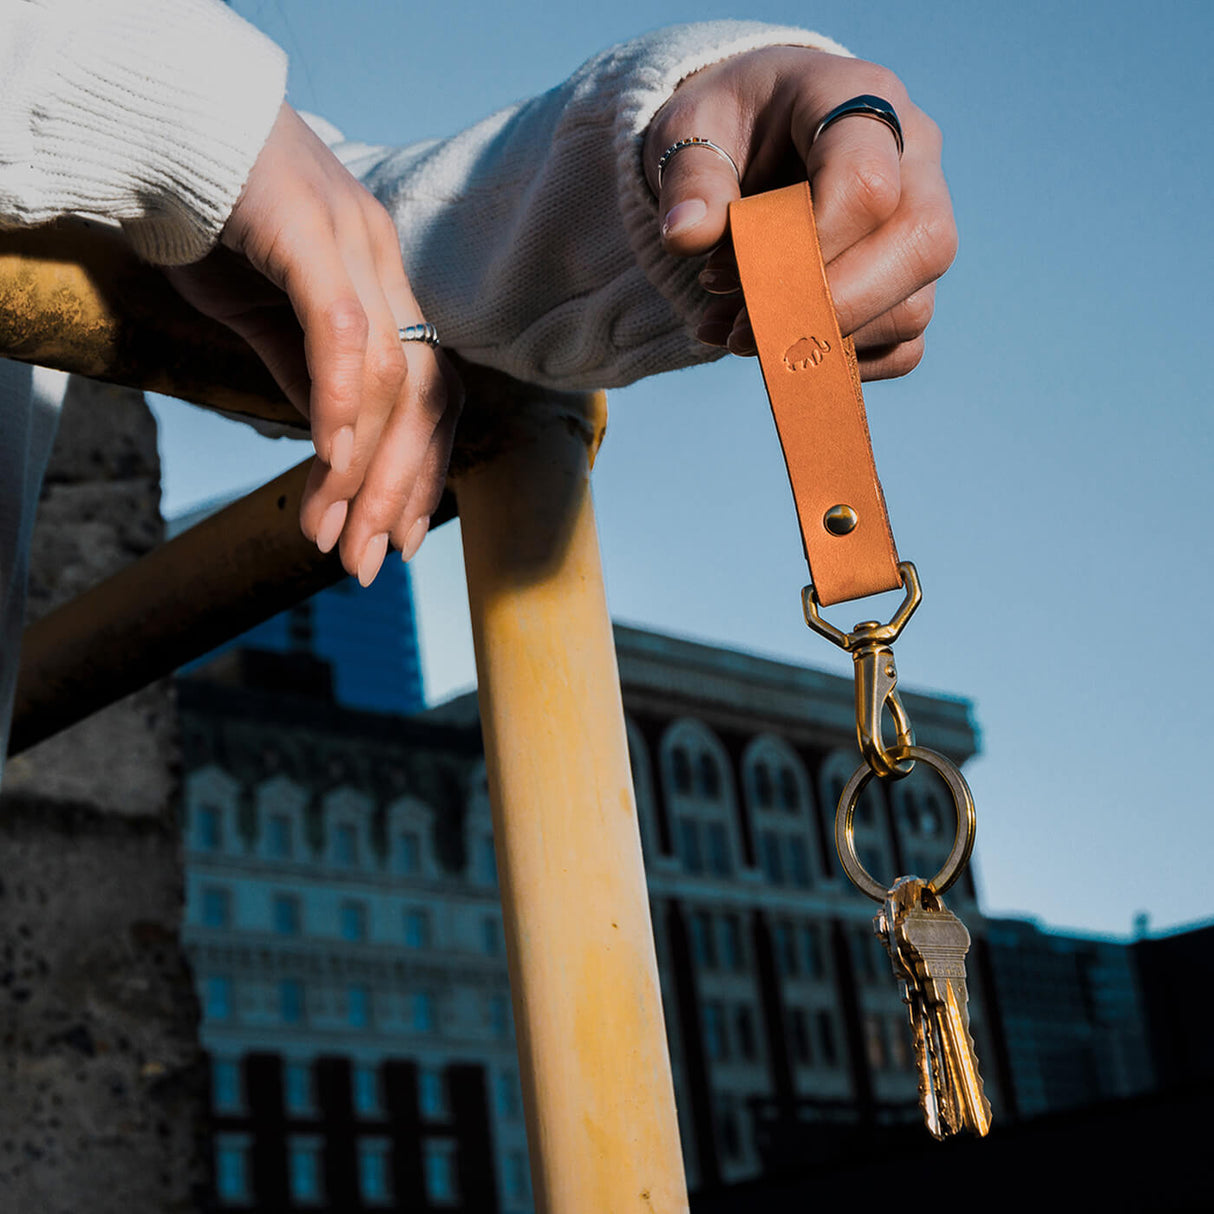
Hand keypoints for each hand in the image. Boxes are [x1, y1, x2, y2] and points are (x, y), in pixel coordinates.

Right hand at [166, 103, 460, 583]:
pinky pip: (340, 331)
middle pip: (422, 397)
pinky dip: (339, 402)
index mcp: (387, 284)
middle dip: (399, 491)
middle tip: (370, 564)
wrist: (159, 126)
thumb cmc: (215, 217)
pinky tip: (327, 462)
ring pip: (387, 378)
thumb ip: (309, 374)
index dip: (423, 470)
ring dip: (363, 469)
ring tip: (335, 535)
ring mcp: (357, 242)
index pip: (429, 394)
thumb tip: (338, 446)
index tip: (403, 537)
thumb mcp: (267, 315)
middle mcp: (387, 265)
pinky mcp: (311, 228)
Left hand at [643, 47, 956, 379]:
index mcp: (861, 98)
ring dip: (820, 341)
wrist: (751, 135)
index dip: (804, 248)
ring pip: (913, 306)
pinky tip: (775, 345)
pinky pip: (905, 346)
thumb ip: (690, 179)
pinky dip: (837, 362)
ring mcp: (923, 223)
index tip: (723, 275)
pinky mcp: (912, 282)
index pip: (868, 184)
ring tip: (734, 333)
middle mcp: (915, 158)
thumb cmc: (728, 125)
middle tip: (740, 330)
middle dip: (825, 308)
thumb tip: (686, 235)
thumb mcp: (691, 130)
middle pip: (920, 246)